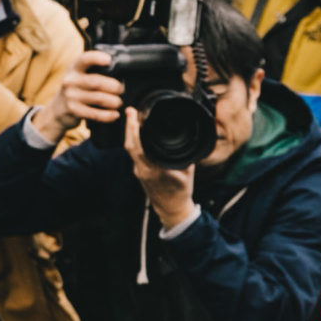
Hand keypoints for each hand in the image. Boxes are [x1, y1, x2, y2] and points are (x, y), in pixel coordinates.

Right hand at [57, 58, 127, 128]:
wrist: (57, 111)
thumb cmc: (76, 90)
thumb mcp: (79, 76)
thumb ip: (92, 70)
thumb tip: (118, 68)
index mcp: (74, 68)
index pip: (84, 59)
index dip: (97, 57)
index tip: (109, 60)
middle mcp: (70, 80)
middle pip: (97, 81)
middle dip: (114, 86)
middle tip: (121, 89)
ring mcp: (71, 96)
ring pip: (99, 98)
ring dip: (114, 101)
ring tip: (119, 102)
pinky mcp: (74, 110)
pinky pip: (95, 113)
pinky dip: (108, 115)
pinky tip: (115, 114)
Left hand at [126, 107, 197, 225]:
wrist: (171, 210)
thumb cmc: (180, 191)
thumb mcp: (187, 171)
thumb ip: (185, 155)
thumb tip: (191, 137)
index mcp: (154, 169)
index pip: (140, 146)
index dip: (135, 129)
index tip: (136, 115)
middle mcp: (143, 170)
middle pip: (130, 145)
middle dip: (129, 126)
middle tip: (130, 110)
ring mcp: (139, 171)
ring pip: (130, 149)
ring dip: (130, 133)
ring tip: (132, 117)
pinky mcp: (139, 172)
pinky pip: (133, 154)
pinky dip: (133, 141)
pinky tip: (136, 132)